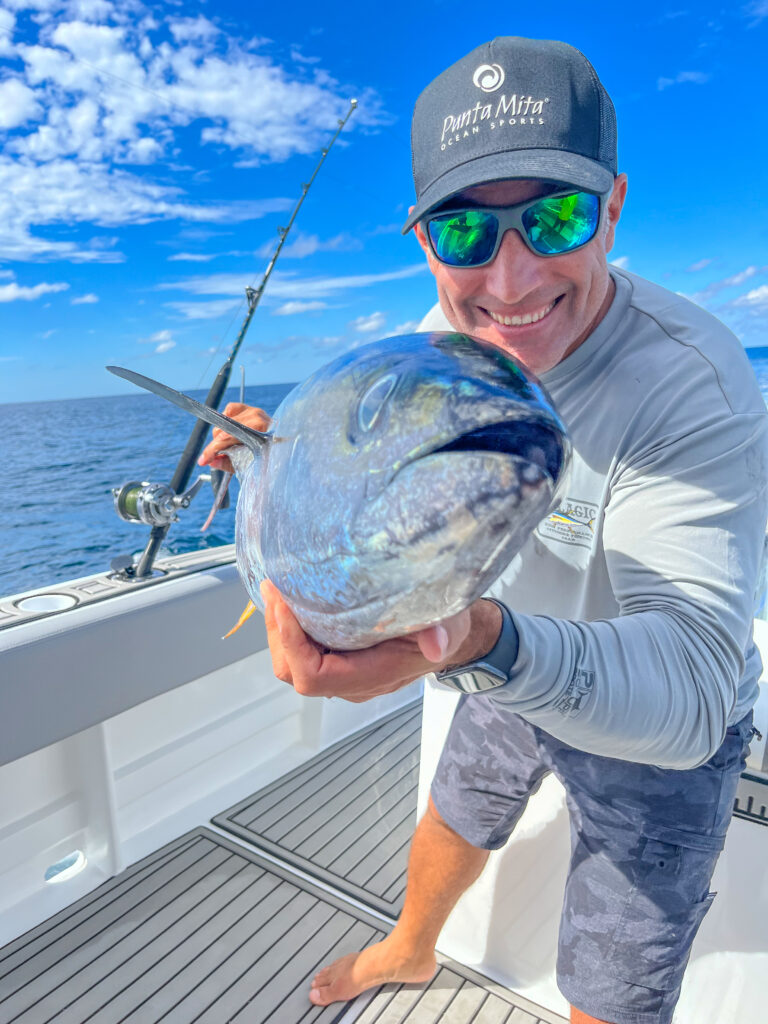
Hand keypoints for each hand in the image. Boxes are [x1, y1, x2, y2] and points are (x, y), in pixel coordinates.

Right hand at [198, 403, 270, 471]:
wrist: (285, 446)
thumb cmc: (271, 457)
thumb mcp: (252, 466)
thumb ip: (231, 464)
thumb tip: (212, 461)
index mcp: (260, 432)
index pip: (228, 438)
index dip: (213, 450)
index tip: (203, 460)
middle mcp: (258, 418)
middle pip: (224, 429)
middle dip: (217, 445)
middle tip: (220, 456)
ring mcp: (254, 411)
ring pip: (224, 419)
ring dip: (221, 434)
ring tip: (229, 445)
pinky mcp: (251, 408)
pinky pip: (230, 409)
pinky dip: (226, 420)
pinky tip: (230, 430)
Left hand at [260, 580, 502, 701]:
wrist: (452, 635)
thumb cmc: (448, 627)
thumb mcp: (451, 623)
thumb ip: (442, 632)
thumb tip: (436, 644)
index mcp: (373, 675)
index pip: (315, 675)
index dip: (293, 645)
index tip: (286, 605)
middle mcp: (352, 681)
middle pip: (295, 671)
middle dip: (278, 634)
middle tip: (274, 591)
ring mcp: (343, 672)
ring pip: (294, 664)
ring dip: (280, 630)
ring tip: (277, 592)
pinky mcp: (339, 658)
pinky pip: (304, 652)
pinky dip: (291, 628)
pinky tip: (291, 598)